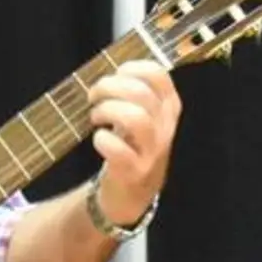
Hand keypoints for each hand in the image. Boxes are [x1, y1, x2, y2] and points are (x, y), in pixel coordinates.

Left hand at [85, 61, 181, 224]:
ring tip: (95, 117)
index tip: (115, 75)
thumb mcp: (142, 115)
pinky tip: (99, 138)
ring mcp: (153, 151)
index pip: (158, 75)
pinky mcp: (135, 171)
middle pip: (141, 93)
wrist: (132, 192)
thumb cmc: (132, 144)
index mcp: (168, 107)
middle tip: (94, 96)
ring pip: (135, 118)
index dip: (131, 69)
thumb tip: (109, 70)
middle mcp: (165, 127)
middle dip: (109, 87)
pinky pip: (119, 150)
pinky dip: (102, 140)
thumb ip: (132, 92)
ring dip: (107, 111)